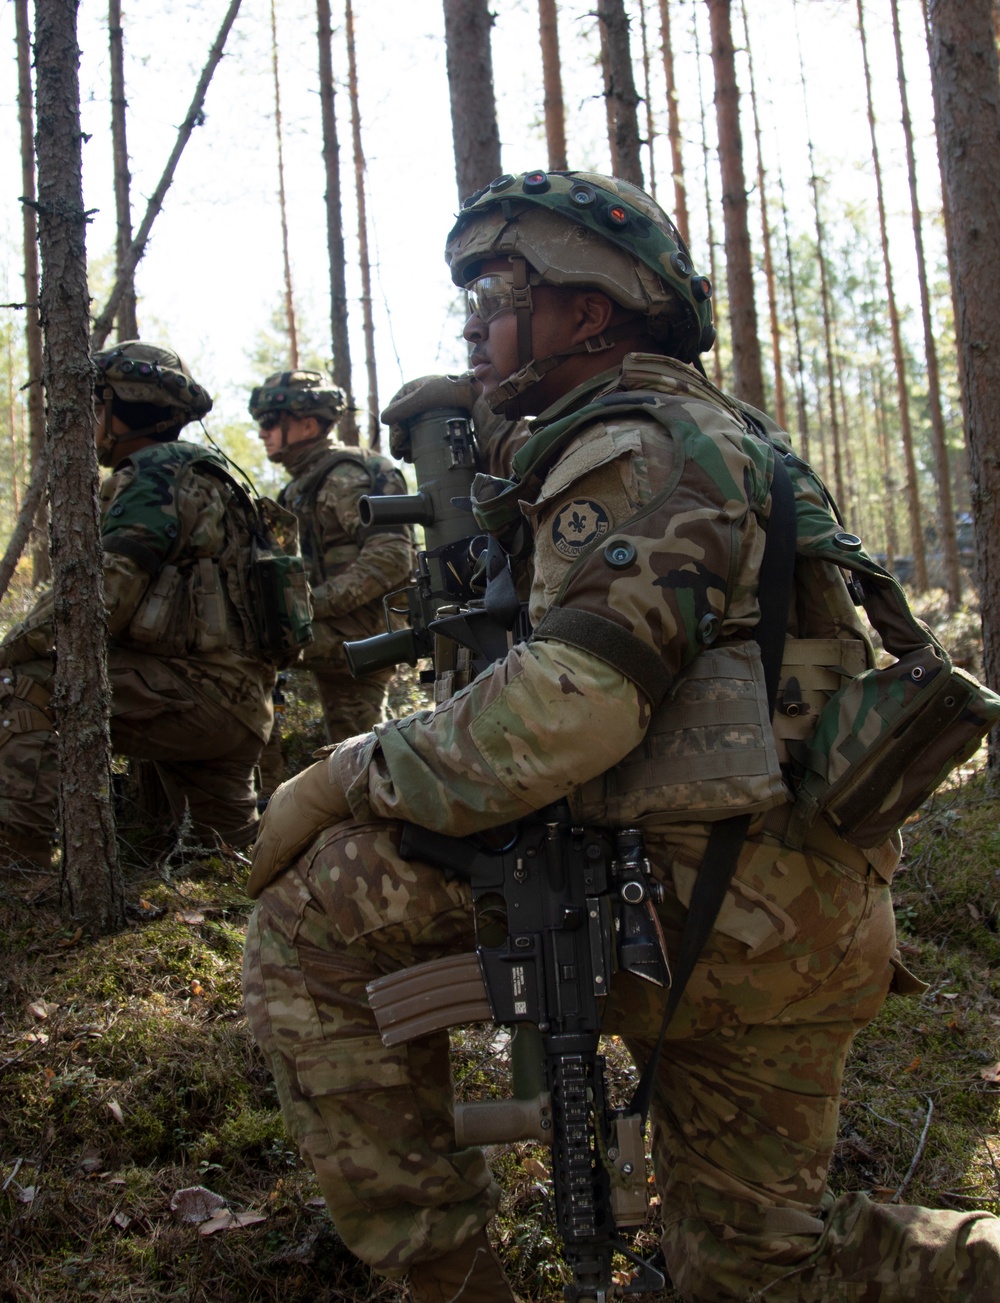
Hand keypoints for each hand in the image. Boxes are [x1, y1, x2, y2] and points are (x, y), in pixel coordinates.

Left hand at [246, 757, 350, 898]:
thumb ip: (326, 798)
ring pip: (258, 855)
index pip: (273, 819)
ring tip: (258, 882)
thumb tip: (343, 797)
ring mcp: (271, 831)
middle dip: (261, 851)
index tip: (274, 842)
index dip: (272, 833)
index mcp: (284, 796)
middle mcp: (273, 812)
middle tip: (262, 865)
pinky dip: (257, 882)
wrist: (330, 786)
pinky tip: (253, 893)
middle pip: (262, 837)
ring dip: (258, 868)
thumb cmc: (336, 784)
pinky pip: (262, 869)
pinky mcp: (273, 849)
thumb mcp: (326, 790)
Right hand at [381, 373, 476, 457]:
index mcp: (411, 390)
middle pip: (403, 423)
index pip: (395, 412)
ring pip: (413, 429)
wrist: (478, 393)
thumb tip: (383, 420)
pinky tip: (420, 454)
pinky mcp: (441, 419)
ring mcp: (430, 410)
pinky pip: (426, 432)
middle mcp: (419, 399)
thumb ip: (403, 407)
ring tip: (410, 458)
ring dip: (409, 444)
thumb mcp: (424, 397)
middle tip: (401, 456)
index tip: (397, 445)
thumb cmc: (451, 391)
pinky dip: (420, 443)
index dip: (394, 429)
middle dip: (400, 441)